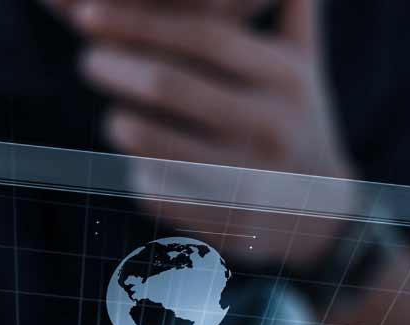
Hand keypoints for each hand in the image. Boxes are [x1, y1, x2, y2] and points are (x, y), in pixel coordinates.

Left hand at [67, 0, 361, 265]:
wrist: (322, 215)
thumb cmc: (296, 120)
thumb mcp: (303, 63)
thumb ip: (291, 8)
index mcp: (285, 76)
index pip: (202, 37)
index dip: (140, 23)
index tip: (89, 14)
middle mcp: (269, 123)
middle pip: (170, 85)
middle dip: (116, 68)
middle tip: (88, 60)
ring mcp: (246, 175)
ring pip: (154, 143)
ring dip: (121, 124)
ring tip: (114, 116)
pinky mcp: (220, 219)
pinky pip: (157, 190)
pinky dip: (138, 172)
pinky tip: (136, 164)